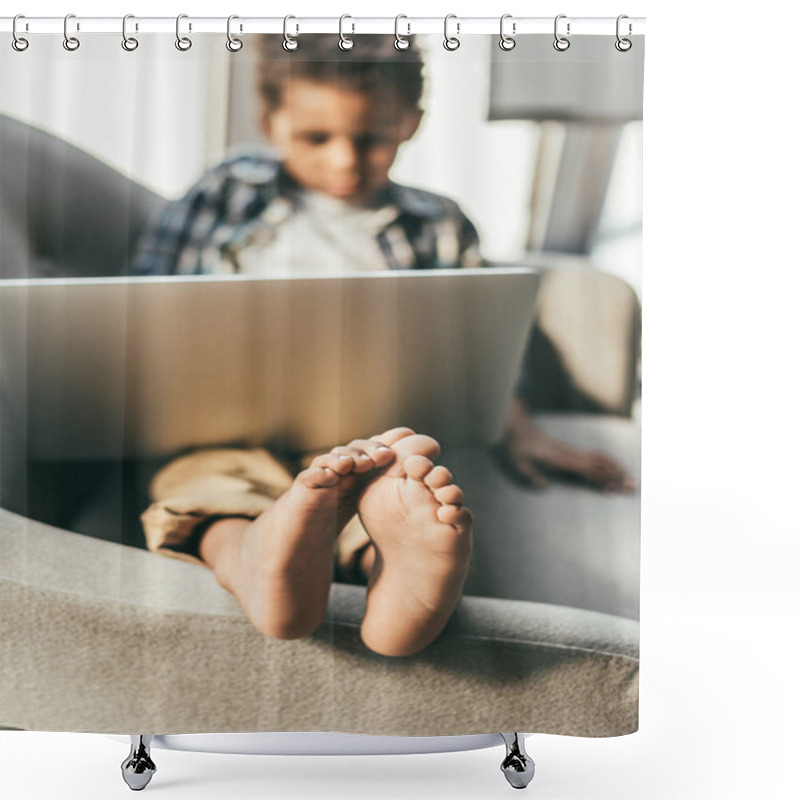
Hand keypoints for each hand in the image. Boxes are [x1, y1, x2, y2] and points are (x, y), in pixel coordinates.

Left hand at [496, 398, 635, 492]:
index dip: (600, 479)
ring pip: (598, 459)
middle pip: (597, 465)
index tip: (613, 489)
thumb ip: (530, 475)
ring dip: (615, 468)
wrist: (518, 426)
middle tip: (632, 487)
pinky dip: (607, 461)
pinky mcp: (570, 450)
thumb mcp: (517, 462)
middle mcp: (568, 454)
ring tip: (629, 479)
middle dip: (616, 476)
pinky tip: (615, 468)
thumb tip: (544, 486)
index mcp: (558, 458)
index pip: (584, 470)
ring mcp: (570, 451)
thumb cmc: (516, 446)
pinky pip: (593, 455)